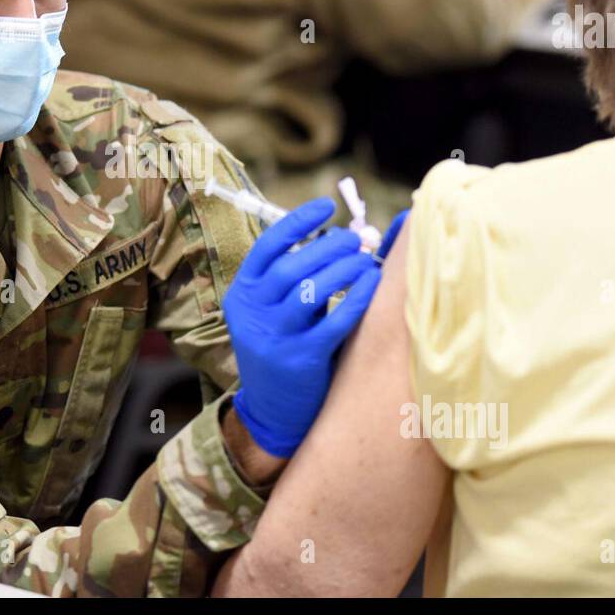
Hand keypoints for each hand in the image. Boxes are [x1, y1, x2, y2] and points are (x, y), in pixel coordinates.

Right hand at [224, 198, 397, 457]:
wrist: (272, 409)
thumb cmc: (283, 345)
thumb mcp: (274, 310)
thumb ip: (297, 276)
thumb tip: (341, 234)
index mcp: (242, 293)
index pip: (267, 246)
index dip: (297, 222)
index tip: (326, 206)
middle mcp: (251, 313)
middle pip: (291, 267)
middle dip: (328, 247)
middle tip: (357, 239)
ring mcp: (273, 337)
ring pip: (310, 290)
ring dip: (343, 269)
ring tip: (365, 259)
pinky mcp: (298, 359)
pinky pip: (333, 321)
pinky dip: (355, 298)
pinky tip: (372, 284)